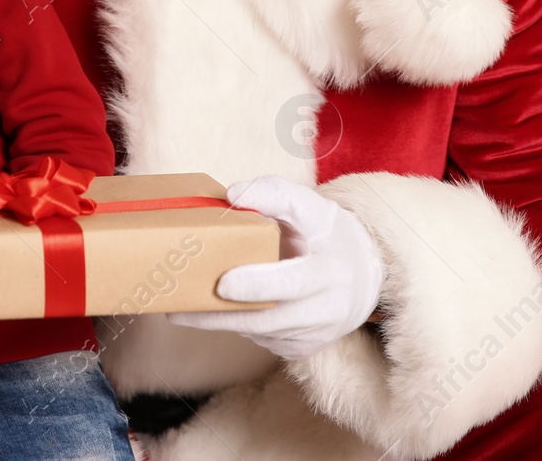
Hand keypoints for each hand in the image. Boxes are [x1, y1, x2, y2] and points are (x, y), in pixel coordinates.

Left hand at [166, 174, 382, 360]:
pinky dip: (239, 324)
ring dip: (222, 321)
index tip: (222, 284)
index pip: (294, 282)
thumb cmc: (325, 232)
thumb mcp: (308, 204)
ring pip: (260, 332)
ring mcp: (316, 333)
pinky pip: (262, 339)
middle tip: (180, 308)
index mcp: (329, 269)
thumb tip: (231, 196)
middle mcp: (328, 308)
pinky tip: (221, 310)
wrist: (361, 274)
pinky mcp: (303, 348)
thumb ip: (272, 193)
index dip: (258, 285)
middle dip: (223, 314)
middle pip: (269, 319)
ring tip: (183, 308)